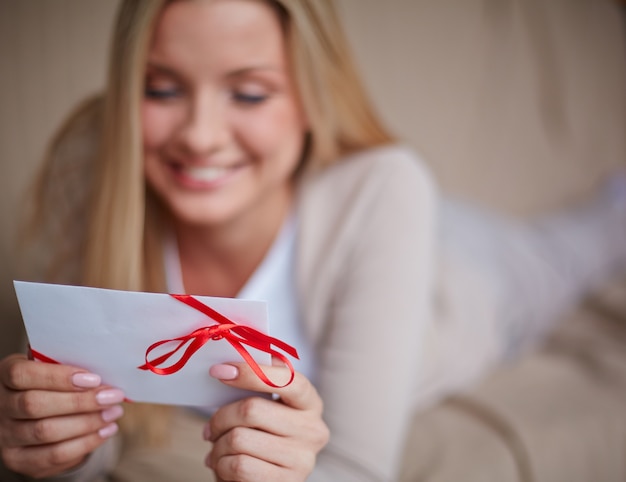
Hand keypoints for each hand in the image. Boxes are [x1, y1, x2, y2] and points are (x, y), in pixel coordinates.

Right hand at [0, 354, 124, 477]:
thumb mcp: (55, 367)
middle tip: (112, 396)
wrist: (43, 414)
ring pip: (46, 432)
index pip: (22, 374)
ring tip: (113, 412)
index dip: (58, 376)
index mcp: (6, 377)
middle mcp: (1, 407)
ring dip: (87, 422)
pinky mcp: (21, 459)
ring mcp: (7, 436)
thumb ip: (70, 364)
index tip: (94, 379)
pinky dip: (85, 443)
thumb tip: (105, 366)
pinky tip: (105, 430)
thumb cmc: (54, 383)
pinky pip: (54, 455)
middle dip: (80, 401)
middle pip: (35, 405)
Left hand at [205, 362, 328, 481]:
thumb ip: (259, 380)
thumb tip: (233, 356)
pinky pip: (238, 466)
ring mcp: (302, 459)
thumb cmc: (263, 436)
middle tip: (210, 427)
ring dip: (217, 445)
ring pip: (239, 440)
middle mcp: (313, 430)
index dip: (249, 372)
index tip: (218, 371)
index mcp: (310, 402)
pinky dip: (220, 465)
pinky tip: (222, 464)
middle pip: (251, 409)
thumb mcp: (268, 406)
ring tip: (217, 448)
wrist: (267, 479)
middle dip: (220, 417)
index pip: (285, 378)